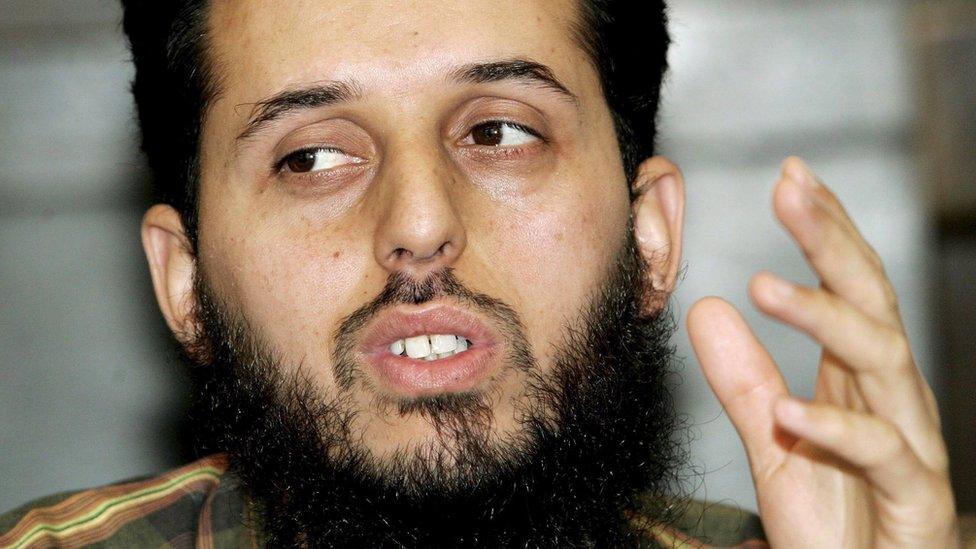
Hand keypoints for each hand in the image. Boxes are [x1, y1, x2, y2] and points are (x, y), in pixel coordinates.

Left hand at [686, 157, 958, 547]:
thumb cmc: (838, 519)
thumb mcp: (774, 440)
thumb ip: (743, 379)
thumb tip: (705, 308)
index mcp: (859, 375)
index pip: (848, 285)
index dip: (826, 229)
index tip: (792, 176)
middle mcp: (892, 395)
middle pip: (869, 301)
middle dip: (833, 240)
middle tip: (792, 188)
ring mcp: (910, 442)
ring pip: (883, 360)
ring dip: (826, 317)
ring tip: (765, 286)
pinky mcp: (917, 496)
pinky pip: (881, 452)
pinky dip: (835, 427)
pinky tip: (789, 410)